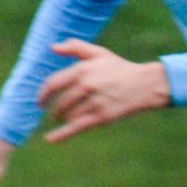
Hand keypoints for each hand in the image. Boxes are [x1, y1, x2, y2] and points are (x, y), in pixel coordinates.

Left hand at [38, 42, 171, 142]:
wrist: (146, 85)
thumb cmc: (120, 68)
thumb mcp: (99, 53)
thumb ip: (75, 47)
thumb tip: (53, 48)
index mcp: (83, 69)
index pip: (54, 83)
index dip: (43, 94)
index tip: (40, 101)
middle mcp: (87, 85)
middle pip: (61, 102)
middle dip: (55, 109)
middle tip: (55, 113)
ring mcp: (94, 102)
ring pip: (69, 115)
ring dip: (65, 118)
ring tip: (67, 118)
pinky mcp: (103, 117)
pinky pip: (77, 127)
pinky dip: (62, 134)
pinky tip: (50, 139)